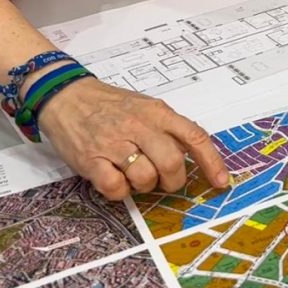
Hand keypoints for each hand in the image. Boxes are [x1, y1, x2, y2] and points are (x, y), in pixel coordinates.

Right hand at [36, 76, 229, 199]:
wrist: (65, 95)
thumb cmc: (109, 104)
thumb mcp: (145, 105)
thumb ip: (168, 127)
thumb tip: (193, 153)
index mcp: (157, 112)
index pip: (194, 136)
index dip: (211, 162)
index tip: (222, 181)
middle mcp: (139, 126)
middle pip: (172, 163)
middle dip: (172, 181)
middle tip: (163, 181)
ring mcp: (114, 143)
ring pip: (146, 178)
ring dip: (144, 185)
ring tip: (133, 174)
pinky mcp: (91, 160)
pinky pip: (116, 188)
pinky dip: (119, 192)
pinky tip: (114, 178)